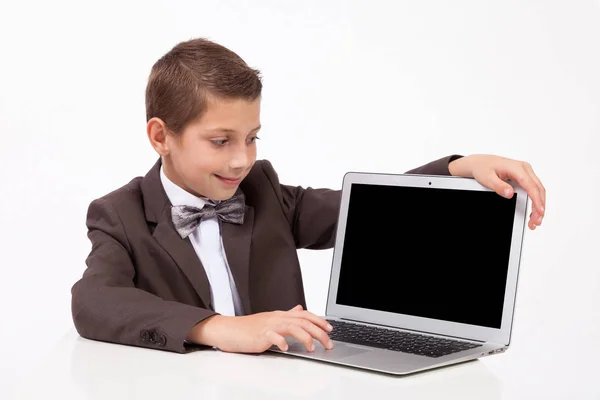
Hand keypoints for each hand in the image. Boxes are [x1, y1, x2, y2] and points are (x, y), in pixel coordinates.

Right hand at [187, 304, 334, 352]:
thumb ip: (286, 316)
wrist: (228, 330)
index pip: (304, 314)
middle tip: (329, 343)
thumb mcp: (270, 319)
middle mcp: (277, 318)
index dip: (319, 320)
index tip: (330, 329)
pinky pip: (273, 337)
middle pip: (303, 321)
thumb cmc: (248, 328)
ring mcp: (269, 326)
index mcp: (280, 315)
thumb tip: (299, 309)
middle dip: (319, 332)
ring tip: (313, 348)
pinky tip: (287, 348)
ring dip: (306, 338)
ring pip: (293, 327)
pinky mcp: (260, 335)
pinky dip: (282, 342)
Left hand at [449, 154, 545, 229]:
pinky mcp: (525, 177)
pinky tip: (533, 210)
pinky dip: (535, 200)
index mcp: (517, 168)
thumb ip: (498, 186)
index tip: (539, 211)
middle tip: (537, 221)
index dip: (536, 199)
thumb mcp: (487, 178)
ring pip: (538, 190)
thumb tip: (510, 194)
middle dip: (539, 206)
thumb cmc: (483, 168)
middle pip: (538, 189)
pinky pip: (534, 189)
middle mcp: (524, 169)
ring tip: (535, 219)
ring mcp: (526, 172)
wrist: (481, 163)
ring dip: (539, 205)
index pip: (530, 185)